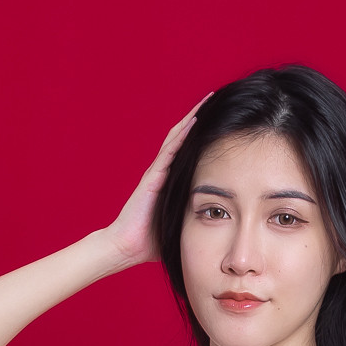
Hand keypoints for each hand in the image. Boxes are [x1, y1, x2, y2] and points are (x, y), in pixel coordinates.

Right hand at [103, 99, 210, 267]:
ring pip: (176, 138)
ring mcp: (157, 173)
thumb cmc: (151, 240)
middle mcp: (163, 171)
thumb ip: (194, 218)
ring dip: (191, 119)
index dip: (201, 133)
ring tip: (207, 101)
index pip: (187, 149)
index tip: (218, 119)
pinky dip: (182, 136)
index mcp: (170, 180)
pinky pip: (169, 152)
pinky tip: (194, 122)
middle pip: (182, 136)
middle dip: (198, 116)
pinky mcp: (153, 178)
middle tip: (215, 98)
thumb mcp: (179, 224)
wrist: (127, 247)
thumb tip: (218, 225)